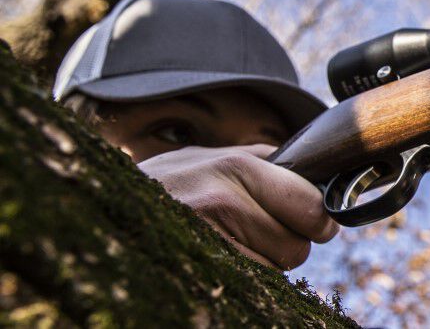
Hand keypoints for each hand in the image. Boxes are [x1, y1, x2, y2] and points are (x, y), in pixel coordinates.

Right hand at [139, 144, 338, 269]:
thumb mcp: (210, 155)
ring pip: (274, 271)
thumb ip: (263, 159)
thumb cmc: (164, 181)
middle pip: (297, 247)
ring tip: (232, 240)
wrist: (102, 204)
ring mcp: (206, 241)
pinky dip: (244, 275)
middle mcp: (222, 202)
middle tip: (262, 230)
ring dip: (264, 261)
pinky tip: (221, 255)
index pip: (310, 207)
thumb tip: (315, 170)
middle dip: (289, 243)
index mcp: (235, 167)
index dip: (318, 219)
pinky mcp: (197, 270)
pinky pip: (248, 284)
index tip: (315, 220)